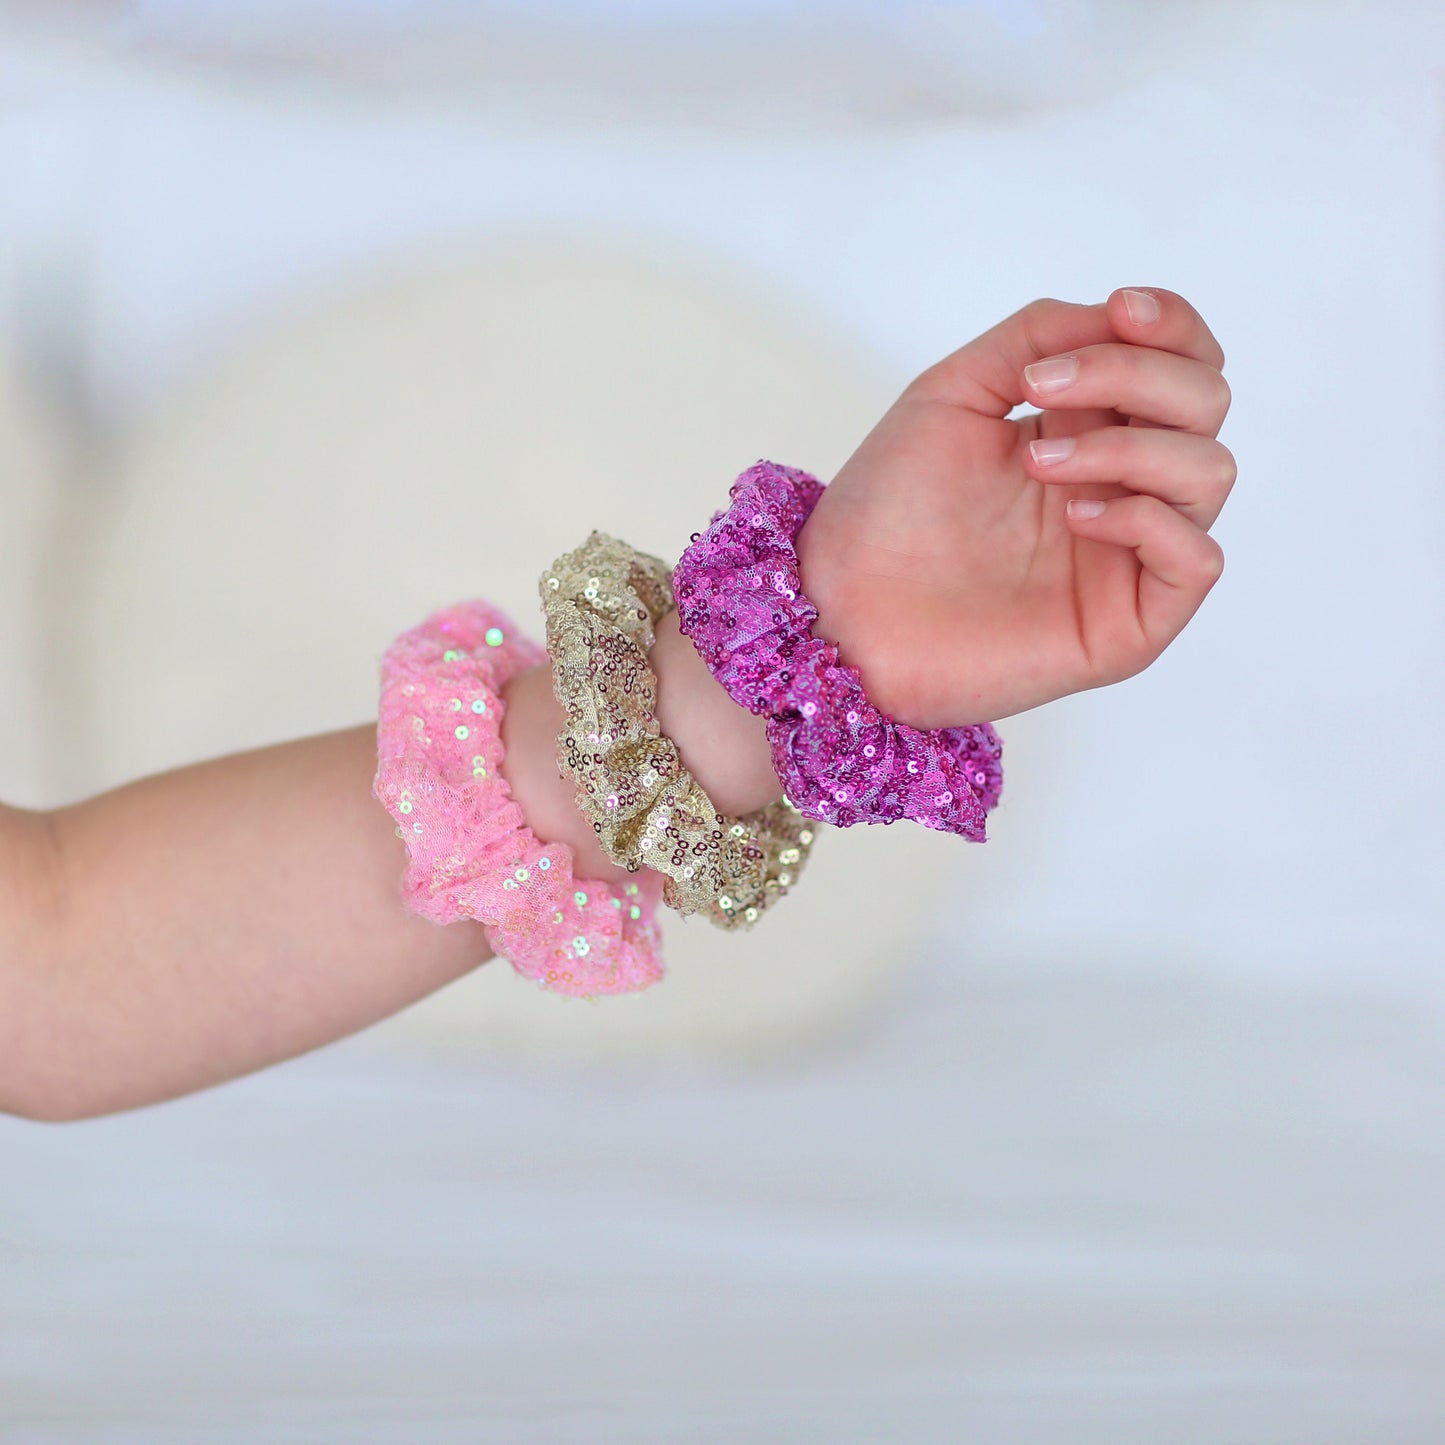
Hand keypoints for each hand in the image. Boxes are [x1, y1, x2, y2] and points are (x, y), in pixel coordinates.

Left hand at [794, 288, 1233, 728]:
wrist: (841, 610)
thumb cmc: (886, 512)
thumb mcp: (951, 392)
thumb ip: (1034, 336)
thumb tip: (1115, 314)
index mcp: (1087, 430)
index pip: (1182, 363)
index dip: (1172, 325)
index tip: (1119, 309)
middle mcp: (1121, 488)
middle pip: (1205, 403)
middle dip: (1136, 375)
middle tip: (1041, 389)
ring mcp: (1128, 556)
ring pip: (1210, 473)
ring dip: (1131, 446)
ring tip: (1038, 463)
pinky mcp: (1130, 623)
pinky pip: (1197, 558)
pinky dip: (1149, 519)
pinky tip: (1076, 516)